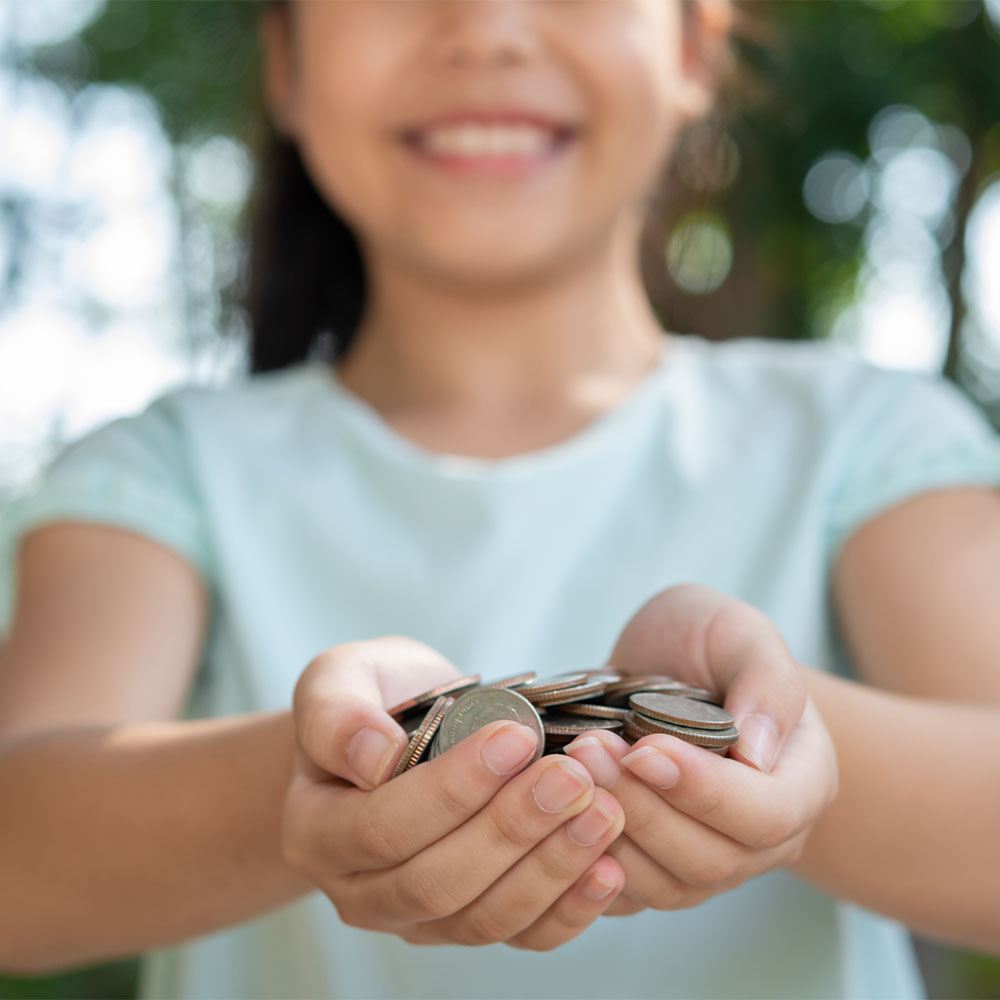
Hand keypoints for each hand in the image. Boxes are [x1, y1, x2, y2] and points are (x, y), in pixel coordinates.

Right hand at [282, 636, 626, 948]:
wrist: (401, 731)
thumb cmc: (373, 697)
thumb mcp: (340, 678)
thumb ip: (339, 713)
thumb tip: (373, 758)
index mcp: (316, 830)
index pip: (383, 828)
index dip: (452, 790)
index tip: (515, 738)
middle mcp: (359, 891)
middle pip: (437, 884)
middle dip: (511, 829)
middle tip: (572, 777)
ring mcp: (417, 918)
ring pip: (483, 918)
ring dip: (550, 868)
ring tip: (602, 812)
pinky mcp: (471, 922)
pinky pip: (520, 937)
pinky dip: (569, 910)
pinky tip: (609, 869)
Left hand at [564, 584, 837, 914]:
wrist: (668, 664)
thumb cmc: (709, 642)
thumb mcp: (740, 634)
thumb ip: (765, 683)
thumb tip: (759, 753)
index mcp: (800, 782)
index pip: (766, 815)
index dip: (705, 790)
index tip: (645, 747)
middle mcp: (762, 840)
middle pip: (712, 859)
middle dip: (644, 807)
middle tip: (589, 750)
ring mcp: (707, 863)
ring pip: (666, 886)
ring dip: (612, 832)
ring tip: (571, 768)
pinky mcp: (653, 872)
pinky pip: (624, 895)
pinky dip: (588, 864)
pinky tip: (556, 816)